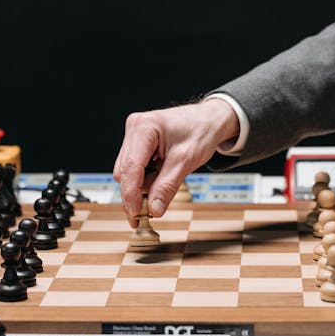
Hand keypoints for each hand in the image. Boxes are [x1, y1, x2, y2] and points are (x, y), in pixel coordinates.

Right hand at [113, 97, 239, 224]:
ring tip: (166, 180)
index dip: (131, 195)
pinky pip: (135, 168)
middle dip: (137, 193)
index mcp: (144, 127)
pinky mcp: (137, 143)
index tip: (137, 215)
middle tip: (151, 212)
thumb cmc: (200, 131)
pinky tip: (161, 174)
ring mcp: (134, 135)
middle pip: (124, 172)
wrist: (209, 120)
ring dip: (143, 186)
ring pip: (128, 172)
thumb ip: (167, 186)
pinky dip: (146, 179)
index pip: (131, 167)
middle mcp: (134, 128)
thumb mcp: (186, 161)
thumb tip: (154, 210)